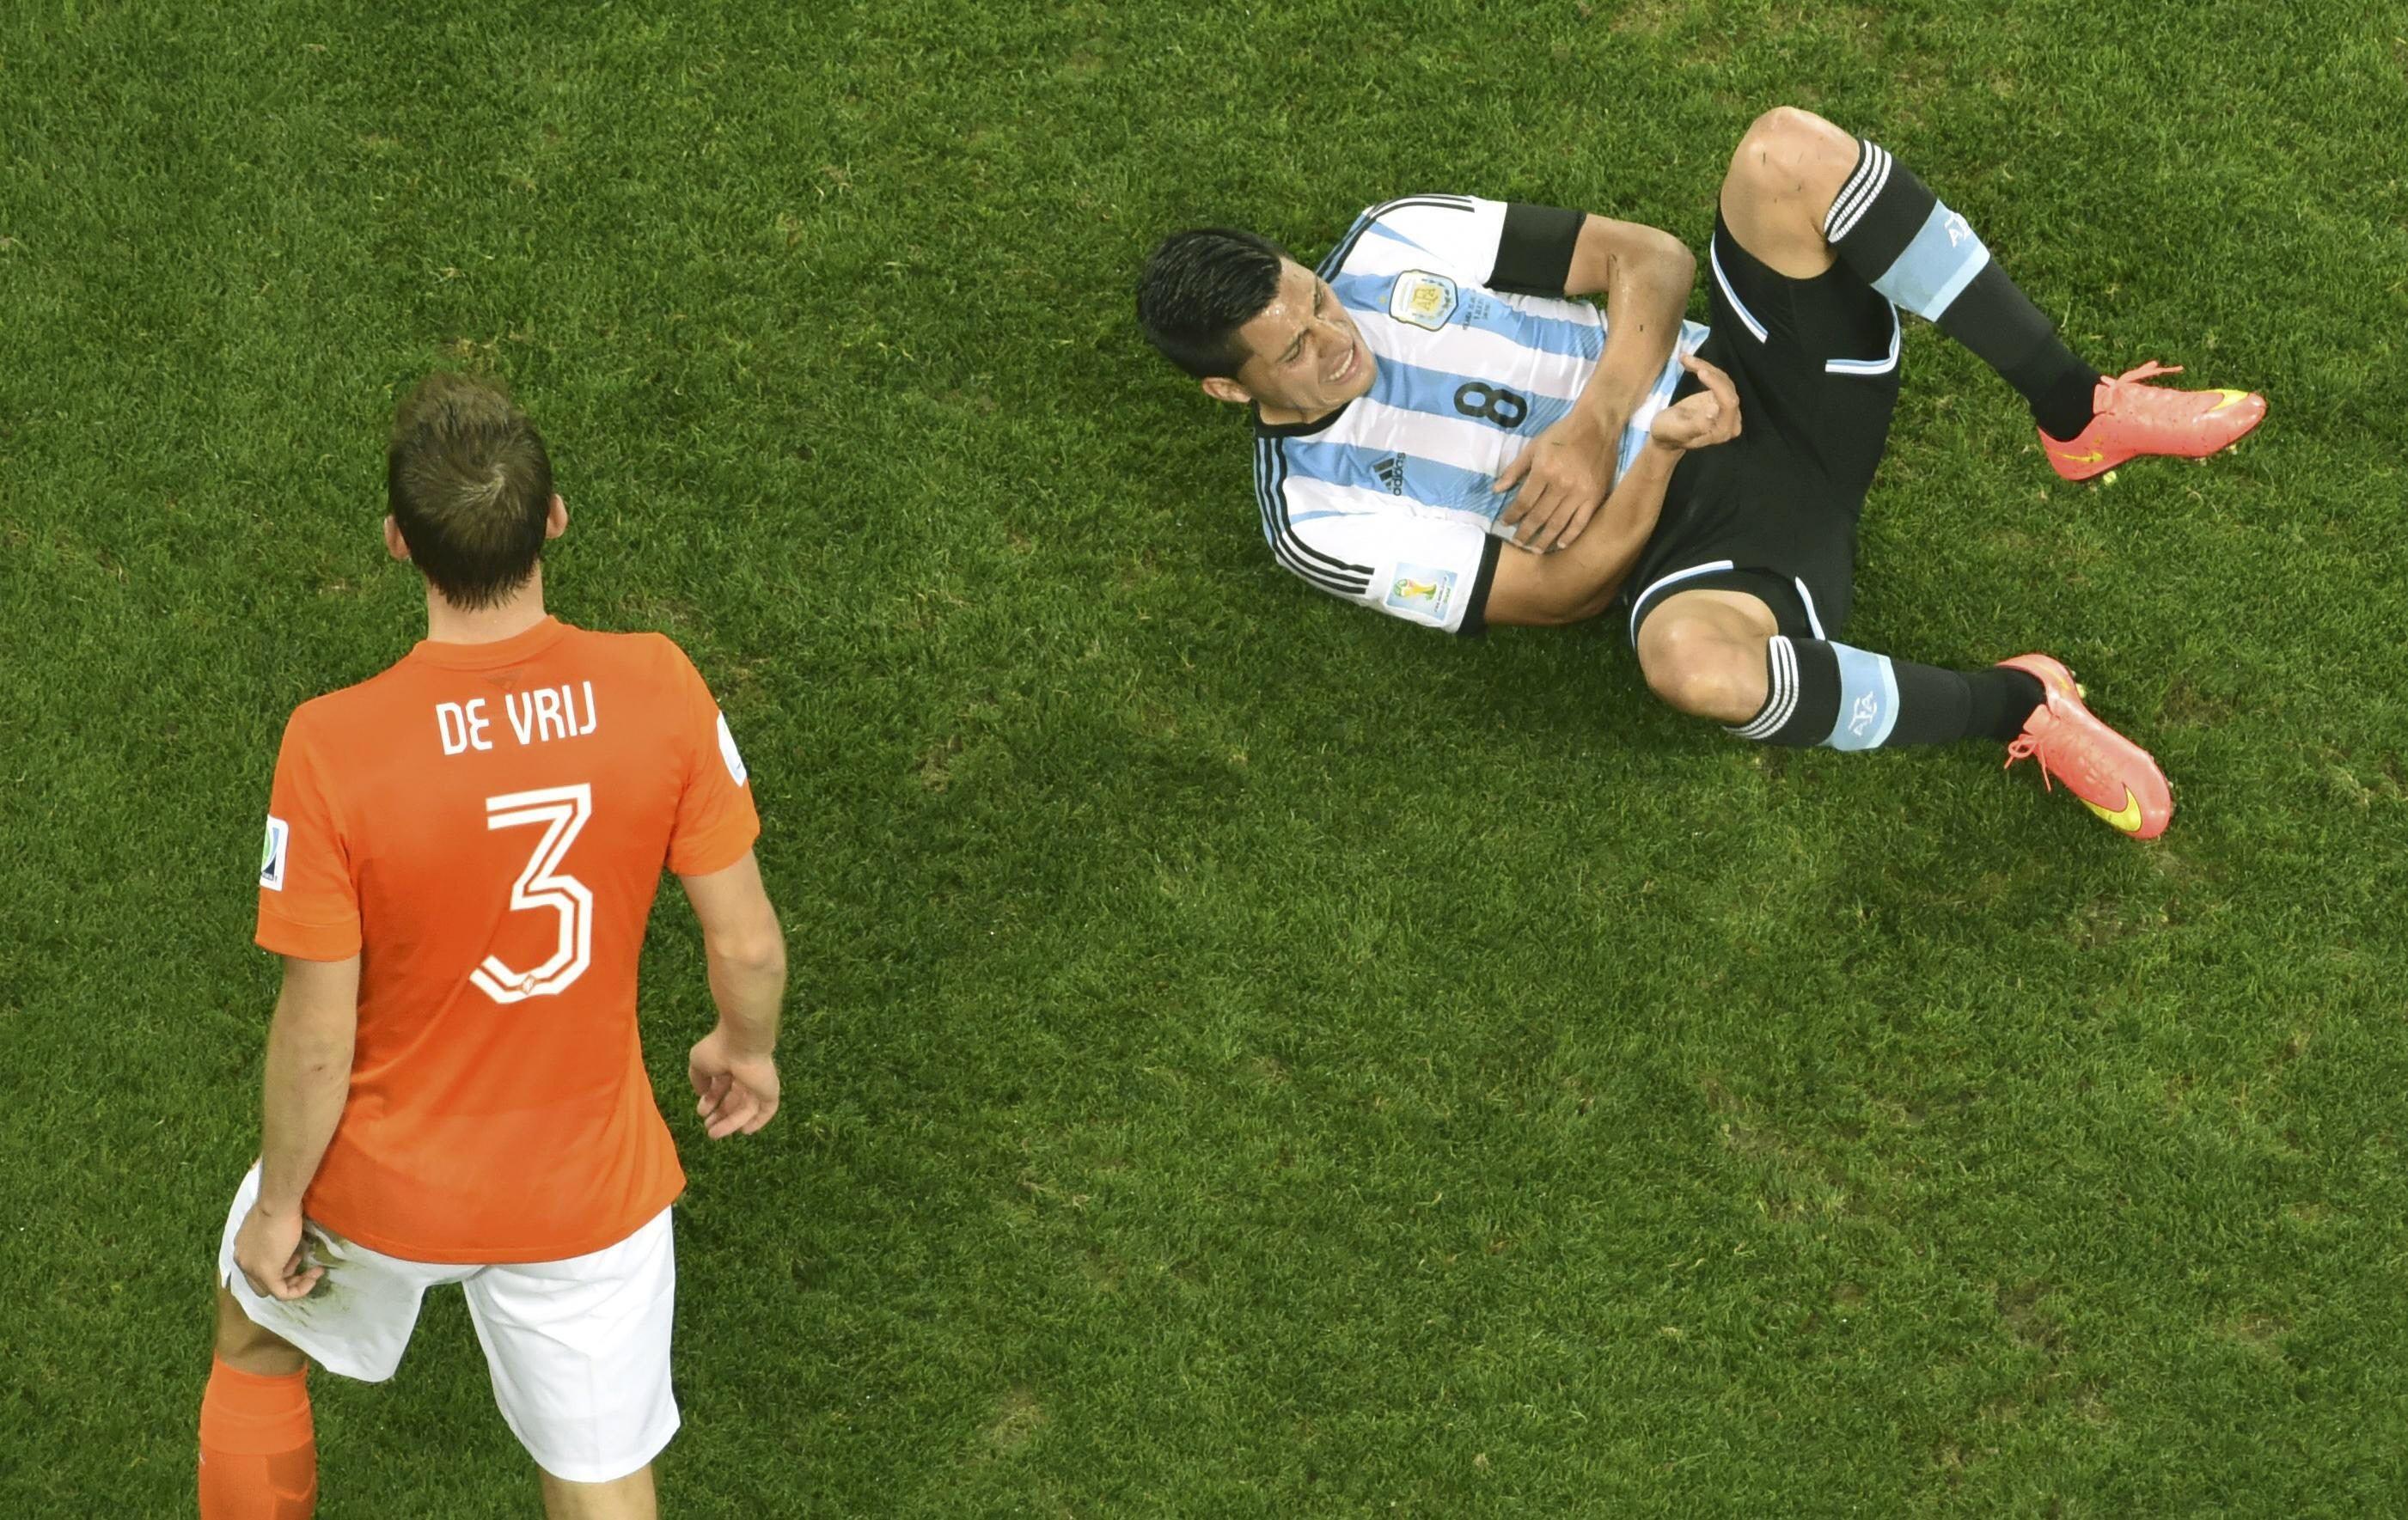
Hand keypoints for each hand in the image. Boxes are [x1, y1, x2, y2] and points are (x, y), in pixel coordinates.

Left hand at [233, 1200, 321, 1300]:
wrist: (277, 1204)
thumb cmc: (277, 1206)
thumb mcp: (271, 1224)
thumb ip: (272, 1238)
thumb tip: (286, 1246)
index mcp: (242, 1249)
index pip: (256, 1269)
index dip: (279, 1265)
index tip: (298, 1254)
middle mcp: (243, 1262)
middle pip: (261, 1283)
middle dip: (284, 1277)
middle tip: (301, 1262)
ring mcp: (253, 1269)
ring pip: (271, 1289)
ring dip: (295, 1282)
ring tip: (312, 1269)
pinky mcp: (267, 1274)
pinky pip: (282, 1292)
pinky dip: (299, 1290)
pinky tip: (313, 1279)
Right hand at [689, 1024, 779, 1138]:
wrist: (742, 1042)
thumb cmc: (718, 1050)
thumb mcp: (698, 1063)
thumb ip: (698, 1079)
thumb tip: (701, 1094)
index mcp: (729, 1066)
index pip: (721, 1088)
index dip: (710, 1102)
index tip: (701, 1113)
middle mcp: (745, 1076)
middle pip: (734, 1101)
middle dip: (720, 1115)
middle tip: (708, 1128)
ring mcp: (759, 1084)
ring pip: (747, 1109)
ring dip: (731, 1123)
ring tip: (714, 1134)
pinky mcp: (770, 1090)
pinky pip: (766, 1110)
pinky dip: (757, 1122)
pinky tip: (744, 1131)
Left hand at [1493, 409, 1618, 550]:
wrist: (1596, 425)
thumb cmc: (1562, 434)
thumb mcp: (1534, 447)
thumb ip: (1515, 469)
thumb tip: (1497, 490)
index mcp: (1544, 471)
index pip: (1524, 501)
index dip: (1512, 515)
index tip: (1505, 524)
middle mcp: (1561, 485)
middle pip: (1539, 516)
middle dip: (1526, 532)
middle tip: (1518, 543)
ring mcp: (1580, 493)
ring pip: (1558, 523)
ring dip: (1544, 539)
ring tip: (1535, 549)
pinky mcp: (1595, 497)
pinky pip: (1581, 522)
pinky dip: (1570, 536)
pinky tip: (1560, 544)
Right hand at [1648, 354, 1740, 450]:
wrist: (1665, 434)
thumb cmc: (1669, 434)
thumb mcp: (1678, 431)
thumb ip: (1697, 425)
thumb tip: (1715, 409)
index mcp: (1722, 430)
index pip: (1729, 403)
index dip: (1717, 385)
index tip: (1700, 372)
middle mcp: (1730, 420)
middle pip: (1728, 389)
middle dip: (1709, 372)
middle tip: (1687, 360)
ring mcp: (1726, 408)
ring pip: (1723, 380)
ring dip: (1704, 367)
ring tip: (1685, 359)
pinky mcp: (1720, 398)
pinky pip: (1718, 379)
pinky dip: (1704, 368)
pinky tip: (1688, 362)